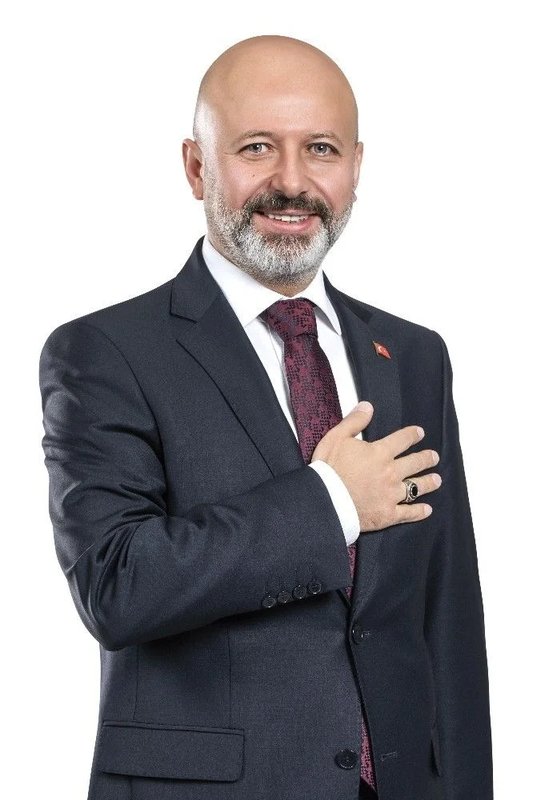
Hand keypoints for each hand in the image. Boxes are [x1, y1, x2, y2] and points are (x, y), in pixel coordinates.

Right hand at [311, 401, 440, 532]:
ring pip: (416, 487)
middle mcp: (390, 473)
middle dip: (426, 458)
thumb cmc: (329, 469)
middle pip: (414, 463)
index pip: (401, 440)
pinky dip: (419, 511)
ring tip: (436, 480)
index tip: (420, 433)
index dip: (412, 435)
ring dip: (428, 482)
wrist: (325, 500)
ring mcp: (391, 495)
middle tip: (434, 457)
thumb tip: (367, 406)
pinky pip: (408, 513)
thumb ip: (354, 421)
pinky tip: (427, 509)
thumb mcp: (337, 438)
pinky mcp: (388, 514)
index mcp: (380, 453)